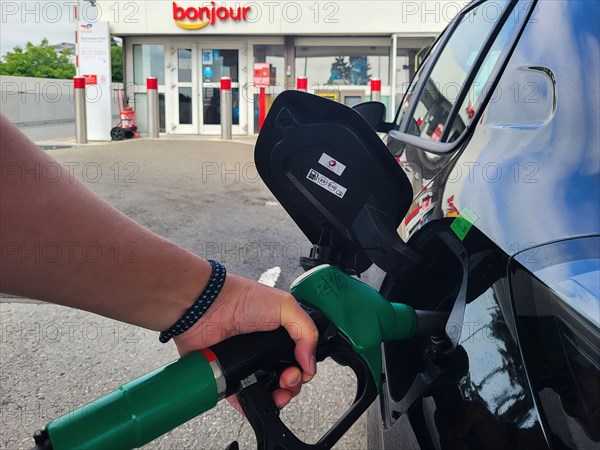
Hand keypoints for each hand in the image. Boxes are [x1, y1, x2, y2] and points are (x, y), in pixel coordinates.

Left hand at [173, 273, 317, 410]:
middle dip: (293, 384)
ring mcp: (247, 363)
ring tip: (276, 393)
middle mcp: (265, 350)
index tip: (301, 369)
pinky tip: (256, 400)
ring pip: (267, 390)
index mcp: (279, 334)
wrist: (206, 307)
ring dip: (277, 397)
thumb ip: (306, 331)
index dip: (304, 368)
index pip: (299, 358)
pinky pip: (242, 397)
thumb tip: (310, 363)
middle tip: (288, 378)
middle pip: (287, 377)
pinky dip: (250, 404)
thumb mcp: (285, 306)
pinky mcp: (229, 375)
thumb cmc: (240, 298)